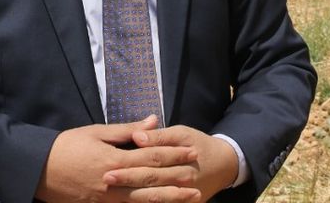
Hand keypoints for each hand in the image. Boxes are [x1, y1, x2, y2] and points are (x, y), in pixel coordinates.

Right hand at [36, 115, 200, 202]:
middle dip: (177, 177)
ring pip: (146, 200)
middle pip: (153, 180)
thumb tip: (153, 121)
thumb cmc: (66, 147)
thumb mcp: (96, 133)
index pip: (152, 156)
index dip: (174, 154)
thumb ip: (127, 130)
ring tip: (191, 197)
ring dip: (170, 198)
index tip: (192, 151)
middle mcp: (115, 182)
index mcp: (115, 159)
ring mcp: (109, 199)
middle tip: (198, 176)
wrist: (38, 171)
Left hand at [108, 126, 237, 202]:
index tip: (108, 167)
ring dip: (134, 196)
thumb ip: (159, 136)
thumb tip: (138, 137)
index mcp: (181, 157)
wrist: (224, 165)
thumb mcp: (182, 133)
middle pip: (151, 180)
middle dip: (128, 181)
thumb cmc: (198, 144)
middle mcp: (183, 178)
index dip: (130, 165)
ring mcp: (185, 195)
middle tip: (106, 180)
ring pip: (156, 197)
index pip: (152, 160)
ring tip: (113, 194)